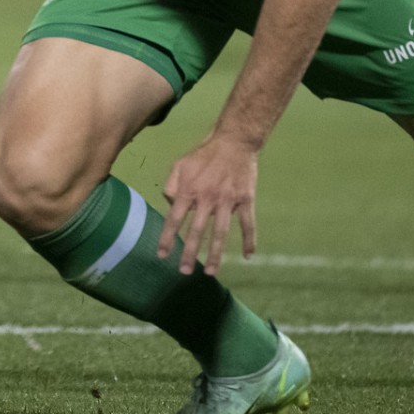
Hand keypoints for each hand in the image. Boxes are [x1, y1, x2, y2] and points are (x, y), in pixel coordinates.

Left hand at [159, 133, 259, 275]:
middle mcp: (207, 198)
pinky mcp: (246, 199)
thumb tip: (169, 205)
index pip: (175, 219)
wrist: (234, 141)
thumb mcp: (180, 164)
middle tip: (184, 272)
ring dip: (215, 254)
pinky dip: (250, 240)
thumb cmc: (204, 155)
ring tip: (210, 272)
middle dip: (189, 253)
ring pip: (221, 232)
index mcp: (189, 190)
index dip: (168, 238)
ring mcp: (228, 200)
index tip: (162, 255)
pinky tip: (248, 255)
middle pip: (197, 231)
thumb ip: (171, 185)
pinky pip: (248, 223)